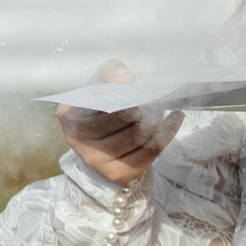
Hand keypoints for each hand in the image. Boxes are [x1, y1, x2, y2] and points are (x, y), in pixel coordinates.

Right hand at [61, 60, 183, 183]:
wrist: (104, 148)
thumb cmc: (103, 110)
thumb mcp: (100, 86)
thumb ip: (110, 73)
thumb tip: (126, 80)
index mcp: (69, 115)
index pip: (99, 100)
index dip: (121, 91)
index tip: (136, 85)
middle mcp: (79, 140)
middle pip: (122, 118)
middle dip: (144, 105)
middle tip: (156, 97)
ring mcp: (97, 161)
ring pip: (139, 134)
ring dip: (156, 118)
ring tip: (162, 108)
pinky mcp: (119, 173)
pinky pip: (150, 150)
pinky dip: (167, 131)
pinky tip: (175, 118)